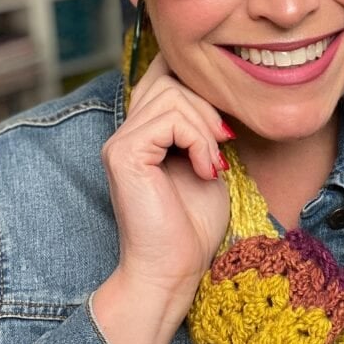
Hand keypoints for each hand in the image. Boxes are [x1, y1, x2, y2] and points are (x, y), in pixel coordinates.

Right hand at [101, 53, 230, 316]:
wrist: (174, 271)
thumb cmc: (193, 225)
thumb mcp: (208, 161)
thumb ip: (204, 124)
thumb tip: (219, 87)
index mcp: (143, 131)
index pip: (162, 73)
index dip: (197, 80)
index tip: (222, 122)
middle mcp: (126, 131)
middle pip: (170, 78)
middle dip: (208, 107)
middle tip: (223, 144)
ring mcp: (120, 142)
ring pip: (172, 95)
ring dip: (205, 128)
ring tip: (212, 164)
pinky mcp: (124, 154)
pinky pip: (169, 120)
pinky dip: (198, 141)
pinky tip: (205, 170)